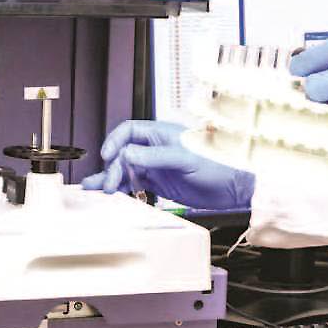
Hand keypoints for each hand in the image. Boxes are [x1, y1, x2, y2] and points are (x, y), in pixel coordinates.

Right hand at [79, 120, 255, 209]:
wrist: (232, 186)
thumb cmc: (217, 164)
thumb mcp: (183, 158)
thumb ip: (154, 157)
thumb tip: (127, 155)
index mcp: (160, 134)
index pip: (128, 132)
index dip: (114, 142)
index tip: (107, 156)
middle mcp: (155, 149)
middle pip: (123, 154)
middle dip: (112, 168)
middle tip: (107, 184)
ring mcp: (157, 166)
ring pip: (127, 170)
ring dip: (112, 179)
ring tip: (95, 189)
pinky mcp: (160, 183)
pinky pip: (136, 184)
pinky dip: (124, 189)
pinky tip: (114, 195)